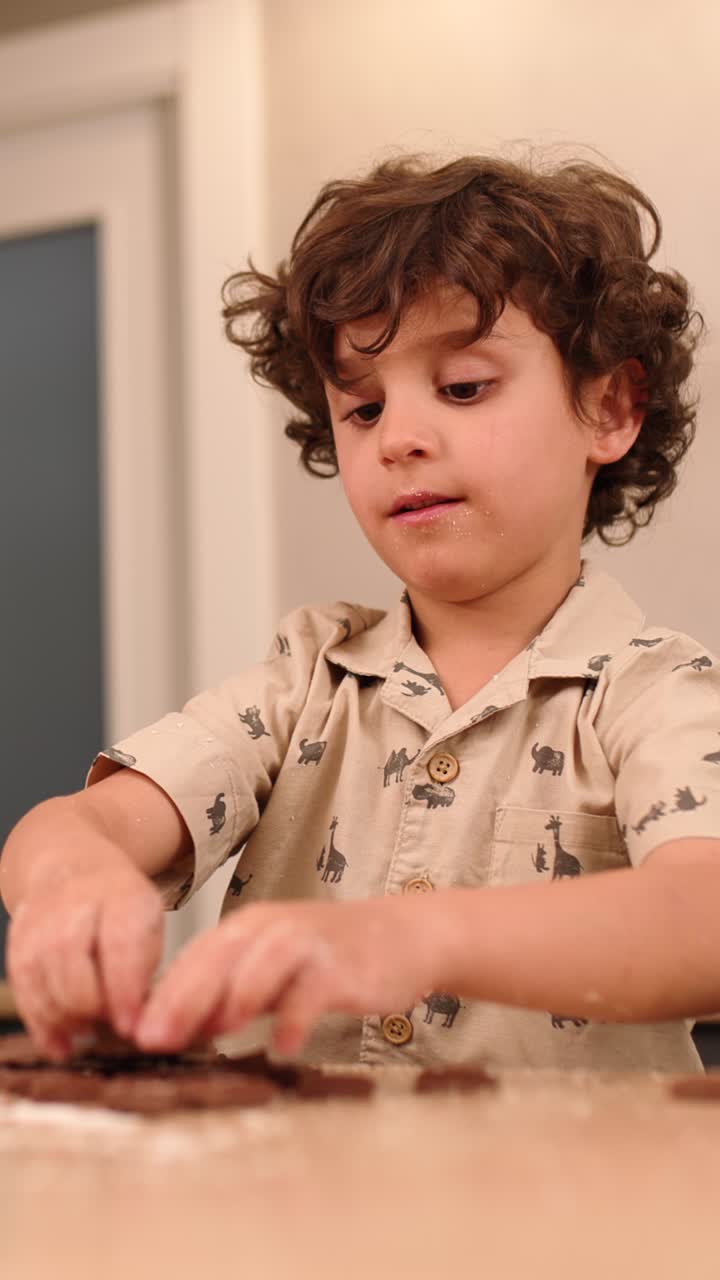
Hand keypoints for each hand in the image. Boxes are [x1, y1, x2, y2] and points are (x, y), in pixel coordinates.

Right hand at [6, 857, 164, 1060]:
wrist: (75, 865)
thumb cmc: (123, 911)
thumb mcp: (149, 926)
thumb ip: (145, 971)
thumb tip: (141, 1026)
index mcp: (124, 893)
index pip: (120, 940)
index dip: (123, 988)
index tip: (130, 1027)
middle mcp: (78, 896)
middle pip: (69, 951)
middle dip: (86, 1001)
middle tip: (105, 1027)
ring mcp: (41, 912)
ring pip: (38, 967)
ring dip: (59, 1014)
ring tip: (83, 1037)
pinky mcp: (18, 932)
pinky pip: (20, 978)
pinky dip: (38, 1019)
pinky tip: (58, 1044)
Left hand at [135, 896, 439, 1057]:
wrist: (404, 936)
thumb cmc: (332, 959)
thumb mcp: (274, 970)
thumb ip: (233, 992)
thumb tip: (182, 1029)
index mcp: (249, 928)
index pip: (195, 958)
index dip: (163, 995)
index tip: (135, 1034)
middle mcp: (273, 927)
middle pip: (218, 958)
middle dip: (182, 999)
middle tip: (155, 1040)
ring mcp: (308, 943)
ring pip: (261, 963)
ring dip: (235, 997)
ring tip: (216, 1033)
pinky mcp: (341, 965)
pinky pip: (312, 989)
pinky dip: (295, 1017)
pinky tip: (284, 1045)